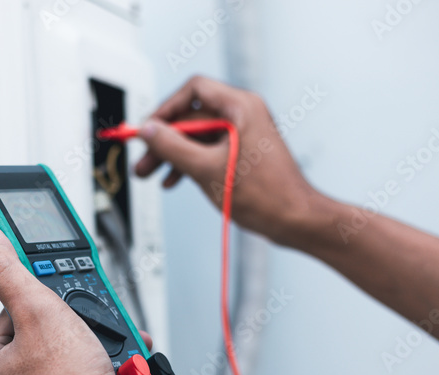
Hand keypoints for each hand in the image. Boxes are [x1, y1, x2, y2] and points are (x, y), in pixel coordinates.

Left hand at [0, 226, 145, 374]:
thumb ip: (11, 273)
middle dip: (79, 332)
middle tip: (100, 331)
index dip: (47, 304)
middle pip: (44, 341)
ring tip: (116, 358)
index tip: (69, 302)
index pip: (13, 314)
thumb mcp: (41, 313)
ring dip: (97, 356)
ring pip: (67, 369)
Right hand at [134, 75, 329, 248]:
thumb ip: (172, 147)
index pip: (194, 91)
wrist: (294, 219)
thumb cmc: (265, 195)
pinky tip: (174, 180)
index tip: (148, 129)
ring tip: (151, 174)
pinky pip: (207, 150)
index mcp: (241, 107)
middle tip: (143, 160)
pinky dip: (189, 163)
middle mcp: (243, 115)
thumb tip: (148, 130)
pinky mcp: (241, 153)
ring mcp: (242, 134)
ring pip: (196, 136)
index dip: (166, 108)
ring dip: (172, 155)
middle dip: (164, 140)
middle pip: (191, 117)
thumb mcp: (206, 169)